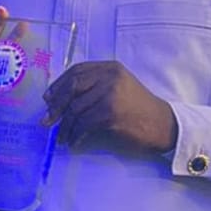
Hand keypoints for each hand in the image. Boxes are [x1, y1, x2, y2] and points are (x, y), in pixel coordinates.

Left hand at [43, 61, 176, 152]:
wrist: (163, 125)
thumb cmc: (139, 110)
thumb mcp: (118, 89)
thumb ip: (95, 87)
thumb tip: (60, 99)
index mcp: (110, 68)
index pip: (77, 71)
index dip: (59, 85)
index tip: (48, 99)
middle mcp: (110, 77)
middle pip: (72, 87)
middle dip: (56, 105)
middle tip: (47, 120)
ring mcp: (111, 93)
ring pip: (76, 108)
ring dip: (65, 126)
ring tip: (62, 137)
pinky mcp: (111, 112)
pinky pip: (84, 123)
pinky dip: (75, 134)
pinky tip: (74, 141)